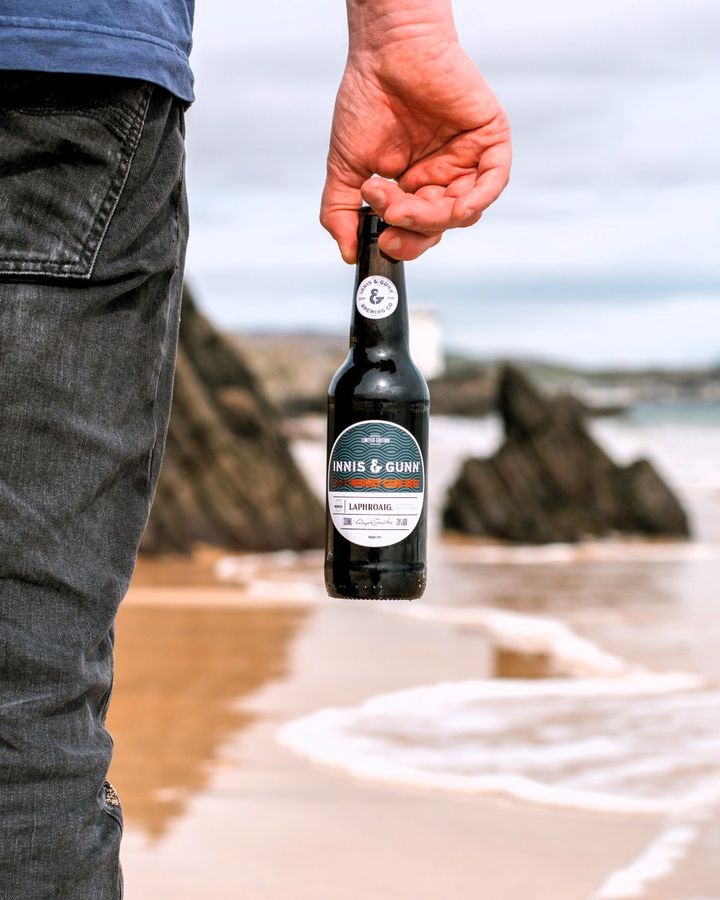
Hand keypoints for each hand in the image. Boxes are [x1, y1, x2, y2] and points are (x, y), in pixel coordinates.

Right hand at [320, 21, 510, 262]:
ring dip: (434, 217)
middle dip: (413, 229)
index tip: (380, 237)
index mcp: (412, 186)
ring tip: (400, 200)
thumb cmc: (367, 97)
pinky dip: (478, 200)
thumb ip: (341, 211)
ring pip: (463, 211)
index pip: (416, 230)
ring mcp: (467, 159)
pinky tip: (458, 207)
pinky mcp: (489, 139)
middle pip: (439, 226)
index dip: (401, 240)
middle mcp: (441, 176)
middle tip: (388, 214)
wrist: (387, 50)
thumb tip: (348, 252)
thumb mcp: (346, 166)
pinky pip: (494, 181)